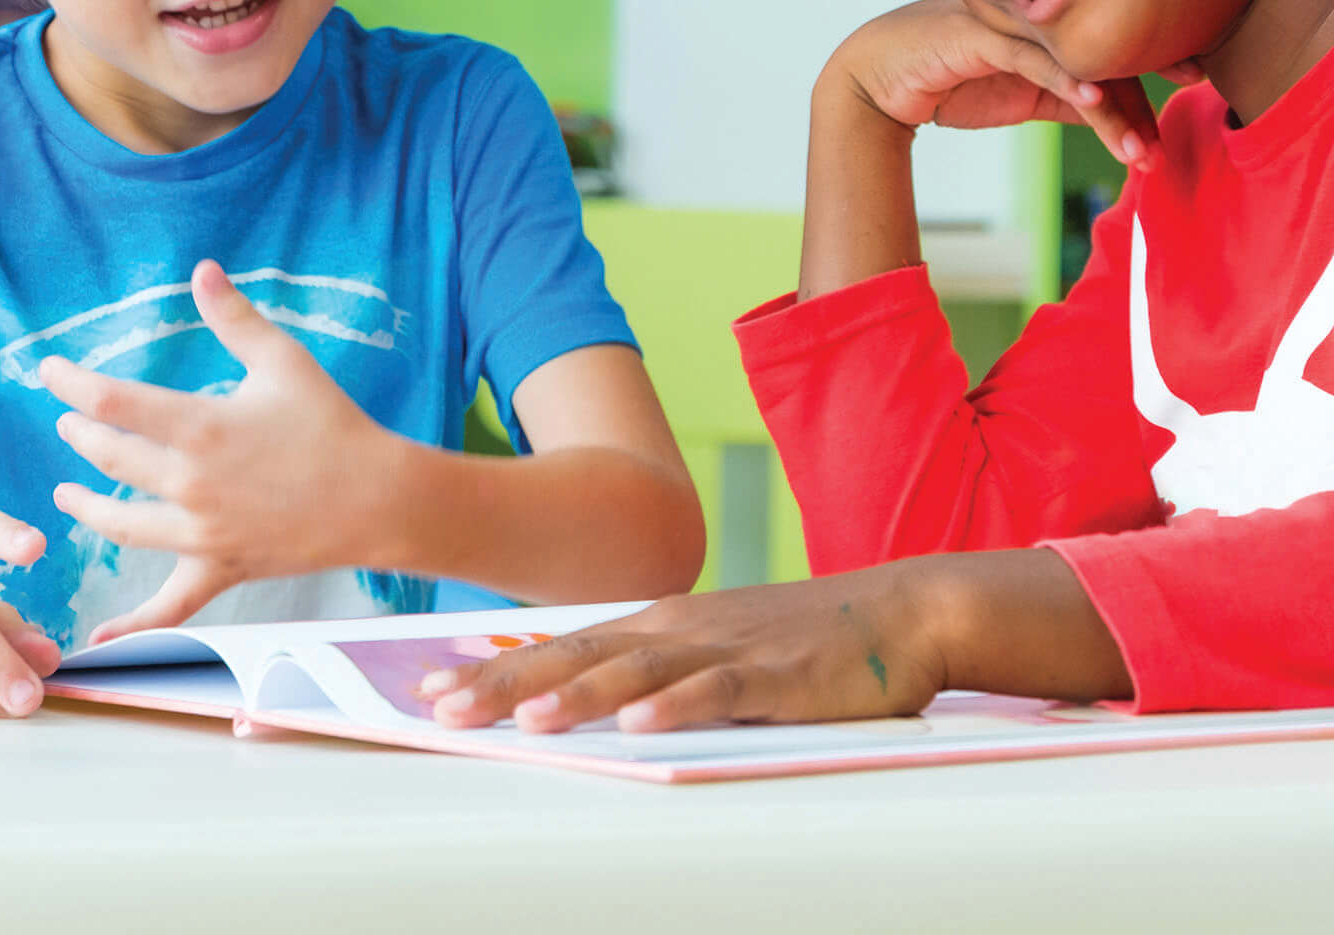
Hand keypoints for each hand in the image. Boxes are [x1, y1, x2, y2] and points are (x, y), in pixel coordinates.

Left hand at [45, 260, 405, 637]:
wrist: (378, 498)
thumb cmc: (333, 424)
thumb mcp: (283, 360)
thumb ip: (235, 317)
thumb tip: (202, 269)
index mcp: (201, 427)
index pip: (112, 402)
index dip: (71, 384)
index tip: (49, 372)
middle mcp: (190, 483)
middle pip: (109, 459)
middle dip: (81, 436)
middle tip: (69, 422)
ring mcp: (201, 533)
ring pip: (121, 524)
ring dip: (86, 507)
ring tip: (67, 496)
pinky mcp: (220, 568)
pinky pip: (168, 605)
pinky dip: (131, 624)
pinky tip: (97, 638)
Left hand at [416, 570, 950, 733]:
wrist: (901, 610)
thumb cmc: (805, 641)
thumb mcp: (715, 650)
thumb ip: (655, 673)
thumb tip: (582, 703)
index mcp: (662, 625)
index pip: (562, 645)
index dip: (495, 666)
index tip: (432, 688)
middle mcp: (682, 630)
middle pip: (580, 656)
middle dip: (507, 683)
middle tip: (443, 708)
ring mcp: (728, 650)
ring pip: (638, 673)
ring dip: (579, 695)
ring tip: (525, 720)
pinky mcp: (777, 676)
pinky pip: (720, 694)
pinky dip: (678, 707)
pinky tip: (642, 723)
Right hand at [827, 0, 1161, 168]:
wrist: (877, 79)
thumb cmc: (951, 79)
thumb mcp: (1023, 93)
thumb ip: (1068, 96)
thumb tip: (1118, 115)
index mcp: (1047, 19)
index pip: (1111, 37)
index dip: (1155, 57)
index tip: (1200, 75)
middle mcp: (1032, 11)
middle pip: (1104, 42)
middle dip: (1151, 77)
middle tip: (1193, 100)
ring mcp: (1007, 19)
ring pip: (1076, 59)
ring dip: (1115, 112)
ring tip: (1142, 154)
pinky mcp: (978, 34)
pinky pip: (1032, 60)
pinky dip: (1065, 81)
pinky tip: (1093, 103)